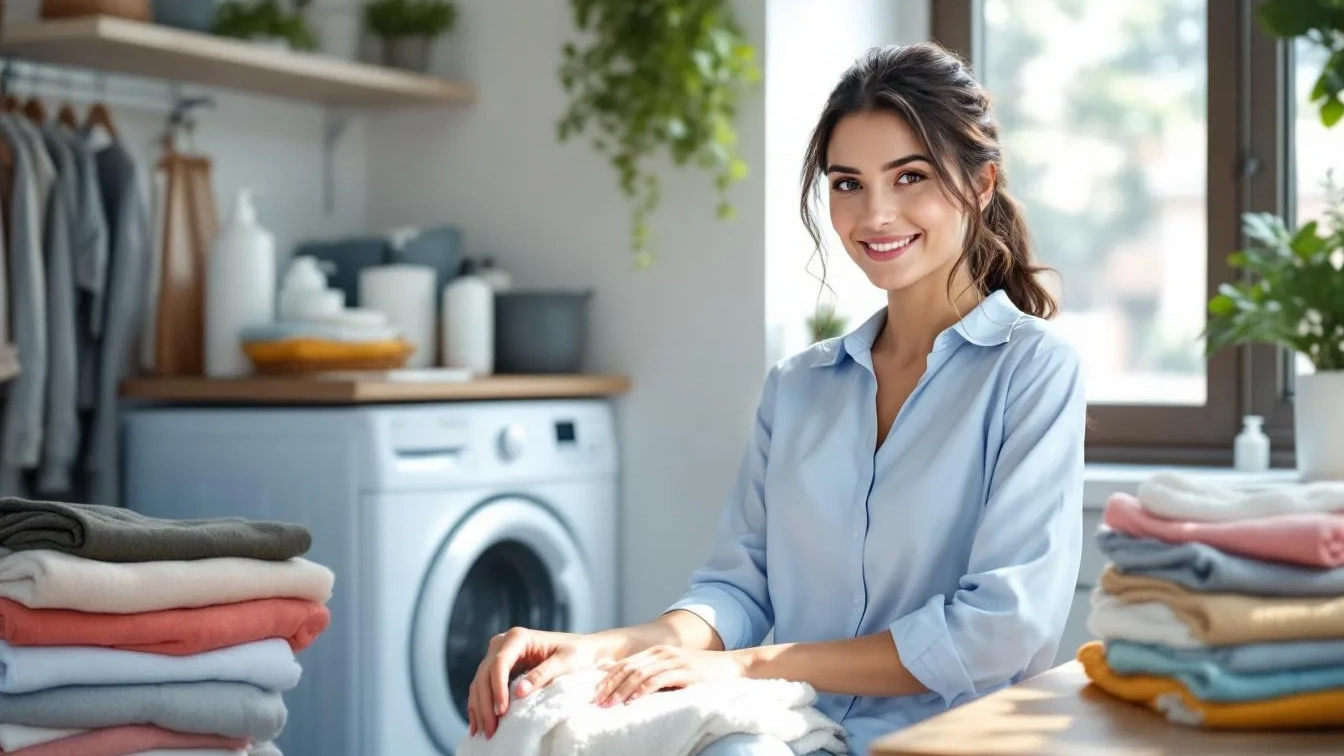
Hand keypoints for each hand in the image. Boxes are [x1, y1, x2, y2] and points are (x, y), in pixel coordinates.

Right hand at [466, 627, 606, 738]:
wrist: (582, 650)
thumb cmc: (577, 653)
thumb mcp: (564, 663)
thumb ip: (541, 675)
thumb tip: (519, 692)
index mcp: (518, 637)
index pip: (500, 663)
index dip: (497, 688)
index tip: (501, 711)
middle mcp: (503, 643)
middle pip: (485, 674)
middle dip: (485, 703)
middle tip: (491, 729)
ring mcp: (498, 655)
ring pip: (479, 682)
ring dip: (479, 707)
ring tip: (484, 731)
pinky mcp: (499, 668)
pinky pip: (483, 686)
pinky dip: (479, 704)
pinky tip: (477, 723)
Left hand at [593, 645, 748, 706]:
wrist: (733, 666)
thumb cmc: (703, 673)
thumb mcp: (675, 670)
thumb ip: (655, 675)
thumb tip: (630, 690)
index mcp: (656, 651)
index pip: (624, 663)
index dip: (607, 678)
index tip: (594, 693)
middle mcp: (662, 653)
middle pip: (627, 668)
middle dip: (609, 685)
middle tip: (596, 702)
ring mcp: (673, 660)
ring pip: (639, 674)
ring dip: (621, 690)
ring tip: (609, 704)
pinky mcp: (685, 671)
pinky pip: (658, 680)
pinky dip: (642, 690)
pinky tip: (633, 701)